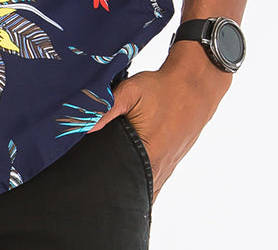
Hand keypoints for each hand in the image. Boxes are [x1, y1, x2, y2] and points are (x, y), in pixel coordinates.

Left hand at [88, 42, 231, 199]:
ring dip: (130, 186)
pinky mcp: (171, 163)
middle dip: (115, 189)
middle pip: (133, 192)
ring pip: (145, 190)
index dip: (107, 188)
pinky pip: (155, 182)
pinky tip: (131, 175)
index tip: (92, 186)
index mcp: (149, 156)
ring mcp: (167, 168)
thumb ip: (107, 109)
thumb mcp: (131, 91)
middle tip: (98, 182)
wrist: (194, 86)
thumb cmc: (161, 88)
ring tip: (111, 180)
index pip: (123, 187)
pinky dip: (142, 181)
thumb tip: (83, 126)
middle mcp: (160, 169)